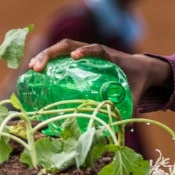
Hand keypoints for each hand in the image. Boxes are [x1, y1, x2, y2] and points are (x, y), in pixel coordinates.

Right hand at [29, 40, 170, 105]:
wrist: (141, 68)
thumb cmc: (137, 80)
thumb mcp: (134, 94)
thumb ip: (130, 109)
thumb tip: (123, 130)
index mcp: (110, 57)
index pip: (97, 49)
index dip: (86, 51)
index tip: (75, 57)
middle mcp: (95, 50)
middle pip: (70, 44)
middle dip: (52, 54)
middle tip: (38, 68)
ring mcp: (85, 51)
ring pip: (62, 47)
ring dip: (45, 55)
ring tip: (32, 68)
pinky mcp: (80, 56)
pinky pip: (61, 55)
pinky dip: (48, 60)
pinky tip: (36, 70)